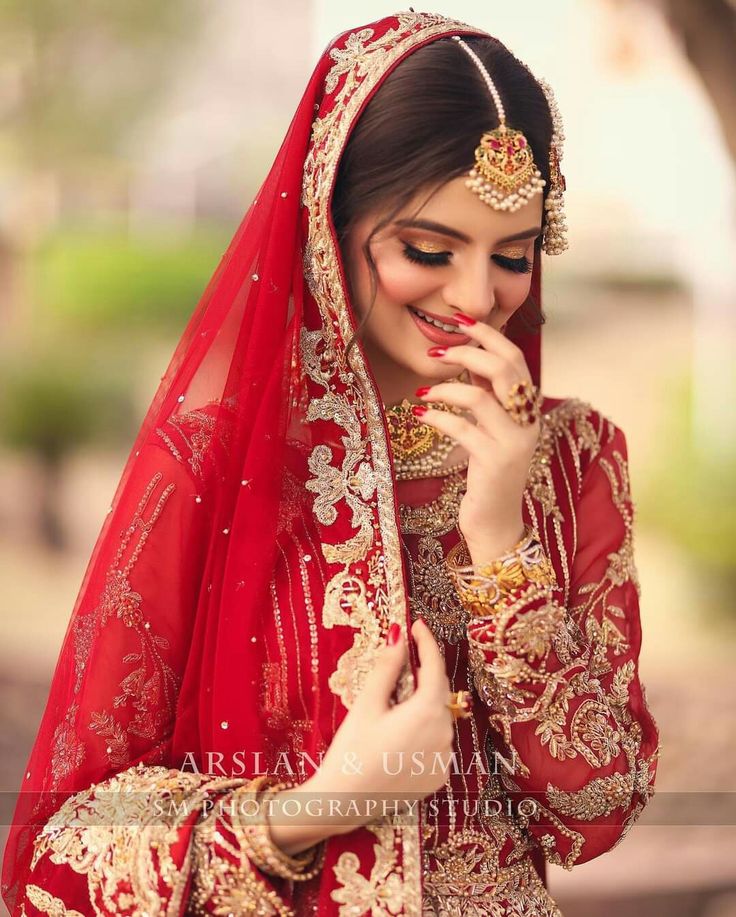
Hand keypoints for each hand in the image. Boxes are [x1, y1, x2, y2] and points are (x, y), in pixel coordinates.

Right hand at [306, 617, 454, 832]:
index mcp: (428, 712)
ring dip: (422, 703)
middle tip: (402, 659)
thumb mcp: (367, 704)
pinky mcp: (439, 777)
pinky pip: (436, 742)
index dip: (426, 642)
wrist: (344, 803)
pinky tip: (399, 734)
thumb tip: (399, 635)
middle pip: (438, 692)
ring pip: (438, 717)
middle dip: (423, 673)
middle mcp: (445, 734)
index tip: (417, 625)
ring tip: (394, 703)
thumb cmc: (352, 751)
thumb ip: (387, 667)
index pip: (435, 666)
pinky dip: (424, 730)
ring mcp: (445, 759)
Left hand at [416, 317, 539, 559]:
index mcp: (529, 409)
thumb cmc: (488, 473)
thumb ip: (487, 395)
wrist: (497, 522)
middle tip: (436, 352)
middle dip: (467, 352)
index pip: (515, 358)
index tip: (461, 320)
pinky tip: (421, 414)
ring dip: (446, 388)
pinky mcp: (494, 463)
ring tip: (422, 392)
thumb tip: (469, 357)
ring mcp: (514, 442)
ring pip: (480, 397)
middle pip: (505, 368)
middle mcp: (528, 421)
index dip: (489, 335)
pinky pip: (462, 428)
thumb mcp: (491, 428)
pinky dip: (438, 417)